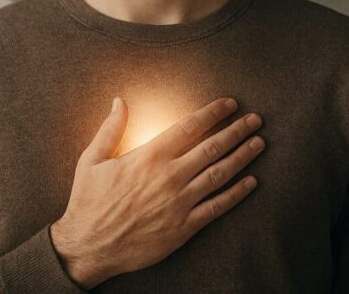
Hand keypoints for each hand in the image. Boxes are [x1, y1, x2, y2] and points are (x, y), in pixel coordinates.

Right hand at [50, 96, 264, 288]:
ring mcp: (180, 203)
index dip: (213, 113)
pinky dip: (237, 193)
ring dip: (243, 157)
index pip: (189, 126)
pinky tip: (251, 182)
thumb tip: (120, 102)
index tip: (229, 104)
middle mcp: (169, 176)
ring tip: (259, 143)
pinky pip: (217, 207)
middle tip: (254, 120)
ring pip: (220, 174)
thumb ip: (111, 129)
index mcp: (149, 156)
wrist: (89, 246)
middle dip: (236, 130)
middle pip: (212, 147)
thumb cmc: (89, 201)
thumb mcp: (92, 159)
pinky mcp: (184, 227)